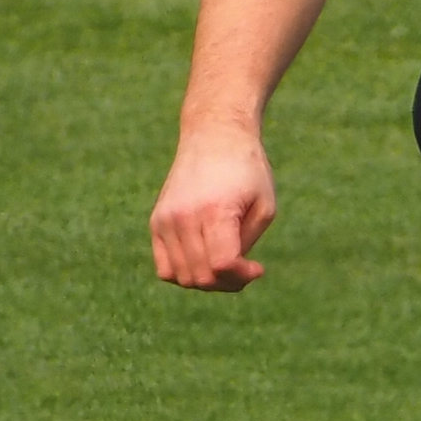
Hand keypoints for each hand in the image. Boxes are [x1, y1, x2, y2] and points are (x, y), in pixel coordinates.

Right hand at [150, 125, 278, 289]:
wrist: (214, 137)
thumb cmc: (247, 171)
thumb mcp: (264, 206)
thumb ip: (246, 244)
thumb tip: (229, 275)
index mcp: (215, 211)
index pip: (221, 264)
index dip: (241, 276)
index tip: (258, 268)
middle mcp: (183, 217)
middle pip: (201, 276)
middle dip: (228, 283)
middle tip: (246, 269)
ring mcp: (165, 220)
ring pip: (181, 277)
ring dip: (207, 281)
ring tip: (227, 265)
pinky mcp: (156, 222)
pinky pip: (165, 268)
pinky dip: (185, 274)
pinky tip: (205, 260)